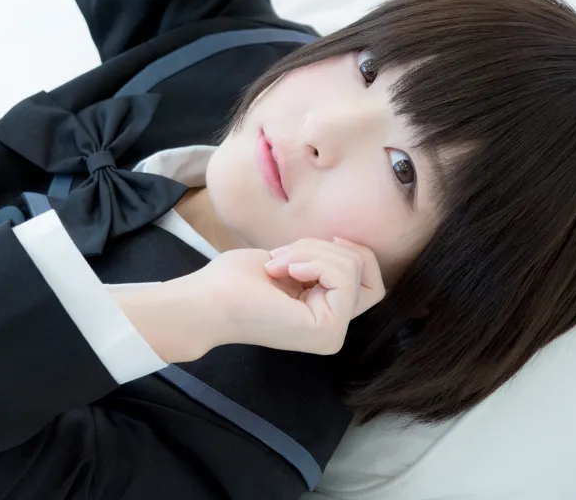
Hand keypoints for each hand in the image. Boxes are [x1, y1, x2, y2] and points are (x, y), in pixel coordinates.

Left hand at [183, 237, 385, 354]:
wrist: (207, 301)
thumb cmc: (234, 281)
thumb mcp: (290, 261)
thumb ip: (322, 260)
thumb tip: (347, 246)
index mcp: (324, 316)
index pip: (368, 281)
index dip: (353, 251)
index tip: (321, 241)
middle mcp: (333, 331)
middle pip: (364, 271)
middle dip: (325, 247)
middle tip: (282, 255)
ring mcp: (333, 334)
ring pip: (352, 267)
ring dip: (310, 251)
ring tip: (276, 264)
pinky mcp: (328, 330)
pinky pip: (343, 275)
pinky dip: (313, 260)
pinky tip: (284, 272)